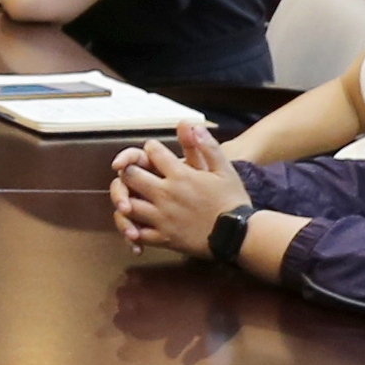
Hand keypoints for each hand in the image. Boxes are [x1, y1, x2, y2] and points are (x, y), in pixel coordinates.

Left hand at [107, 126, 246, 256]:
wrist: (239, 235)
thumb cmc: (233, 201)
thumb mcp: (224, 169)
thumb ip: (207, 146)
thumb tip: (191, 125)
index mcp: (180, 175)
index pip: (152, 151)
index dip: (151, 148)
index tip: (154, 151)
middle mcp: (166, 195)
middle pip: (130, 176)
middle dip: (130, 170)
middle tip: (135, 171)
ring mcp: (163, 218)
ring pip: (128, 205)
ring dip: (125, 199)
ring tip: (130, 197)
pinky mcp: (164, 238)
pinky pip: (138, 233)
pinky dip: (132, 229)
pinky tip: (134, 225)